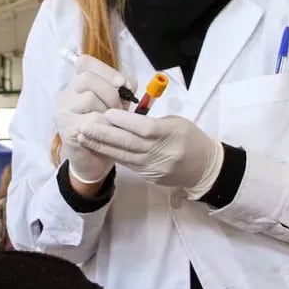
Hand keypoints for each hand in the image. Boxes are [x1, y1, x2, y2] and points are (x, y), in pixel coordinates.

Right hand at [54, 55, 134, 183]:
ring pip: (90, 98)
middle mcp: (66, 95)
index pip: (84, 62)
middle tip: (119, 107)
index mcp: (77, 85)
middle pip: (86, 78)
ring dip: (109, 111)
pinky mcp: (69, 129)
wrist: (93, 162)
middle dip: (110, 92)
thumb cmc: (105, 129)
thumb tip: (128, 83)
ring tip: (114, 122)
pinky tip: (110, 132)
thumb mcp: (115, 105)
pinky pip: (93, 120)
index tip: (121, 83)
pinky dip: (107, 126)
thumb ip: (121, 90)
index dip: (105, 70)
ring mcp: (64, 112)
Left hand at [77, 109, 223, 195]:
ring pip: (124, 156)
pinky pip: (128, 163)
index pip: (144, 128)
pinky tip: (98, 147)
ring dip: (102, 146)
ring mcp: (154, 167)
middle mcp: (162, 153)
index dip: (124, 121)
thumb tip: (124, 117)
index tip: (107, 112)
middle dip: (104, 134)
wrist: (204, 167)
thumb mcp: (176, 123)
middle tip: (85, 125)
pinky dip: (112, 154)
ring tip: (84, 136)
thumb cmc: (190, 138)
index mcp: (171, 135)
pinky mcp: (149, 176)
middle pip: (129, 143)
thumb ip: (151, 121)